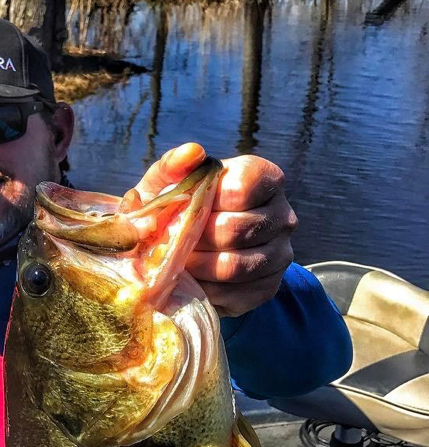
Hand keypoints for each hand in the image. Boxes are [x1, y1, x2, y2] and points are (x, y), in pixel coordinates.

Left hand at [134, 143, 296, 316]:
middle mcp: (281, 214)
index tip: (186, 207)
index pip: (243, 187)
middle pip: (236, 230)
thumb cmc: (177, 210)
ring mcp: (280, 253)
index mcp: (263, 178)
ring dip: (198, 268)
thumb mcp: (165, 186)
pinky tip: (192, 283)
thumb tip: (191, 152)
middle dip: (195, 240)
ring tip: (178, 263)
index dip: (208, 200)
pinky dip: (206, 291)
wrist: (188, 253)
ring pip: (236, 266)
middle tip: (172, 244)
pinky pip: (236, 294)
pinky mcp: (268, 286)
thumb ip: (172, 166)